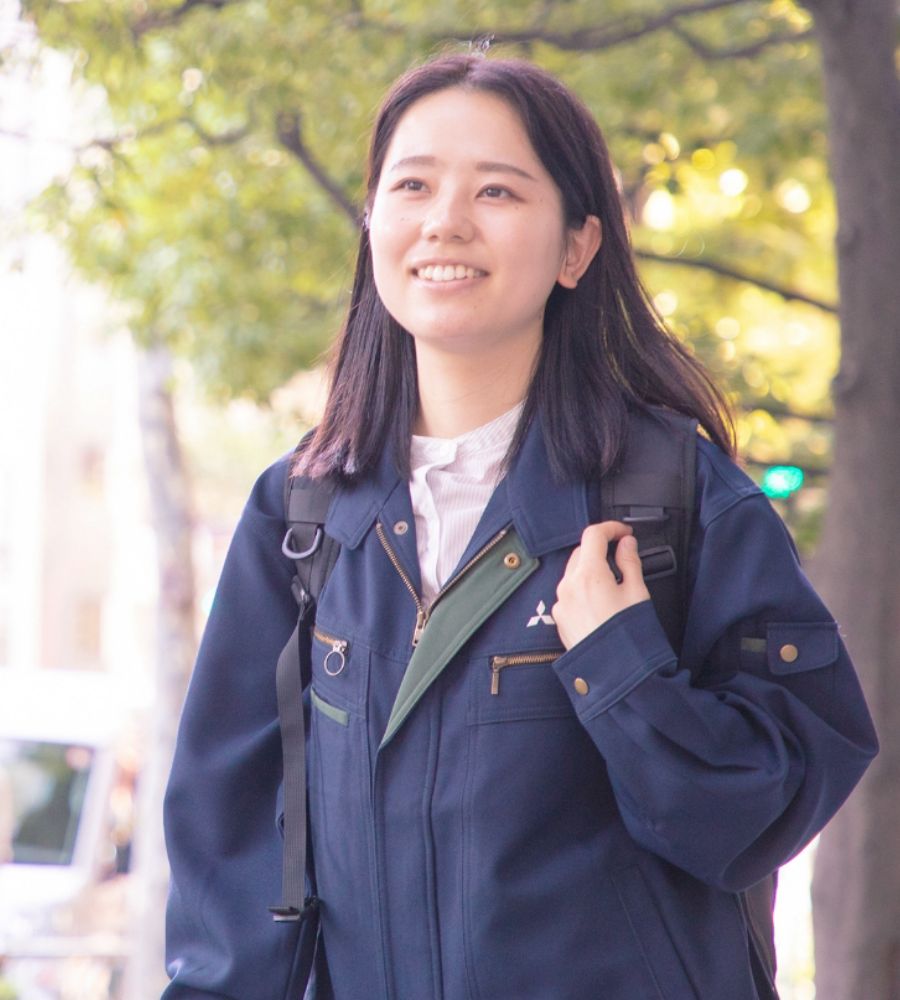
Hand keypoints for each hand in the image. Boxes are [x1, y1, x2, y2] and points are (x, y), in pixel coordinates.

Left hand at [552, 521, 650, 649]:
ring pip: (573, 572)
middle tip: (622, 555)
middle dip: (600, 549)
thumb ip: (630, 563)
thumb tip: (626, 544)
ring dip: (590, 568)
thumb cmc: (630, 638)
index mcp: (589, 575)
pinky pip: (568, 593)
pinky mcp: (559, 618)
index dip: (611, 528)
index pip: (593, 535)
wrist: (616, 675)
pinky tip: (601, 601)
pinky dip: (582, 588)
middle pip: (581, 552)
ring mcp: (561, 603)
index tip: (624, 533)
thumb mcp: (638, 594)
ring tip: (614, 582)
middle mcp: (568, 586)